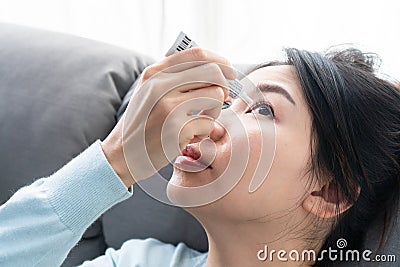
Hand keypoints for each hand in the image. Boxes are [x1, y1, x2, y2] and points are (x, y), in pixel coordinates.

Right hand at [101, 48, 235, 186]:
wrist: (122, 155)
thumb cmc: (142, 124)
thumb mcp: (148, 92)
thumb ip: (172, 77)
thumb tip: (212, 67)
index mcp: (154, 73)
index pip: (196, 54)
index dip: (220, 60)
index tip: (230, 70)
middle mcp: (161, 85)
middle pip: (213, 73)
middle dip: (224, 86)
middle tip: (224, 98)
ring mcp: (169, 106)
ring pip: (216, 96)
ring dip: (214, 111)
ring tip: (199, 121)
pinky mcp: (178, 129)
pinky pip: (209, 123)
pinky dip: (204, 132)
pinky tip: (188, 138)